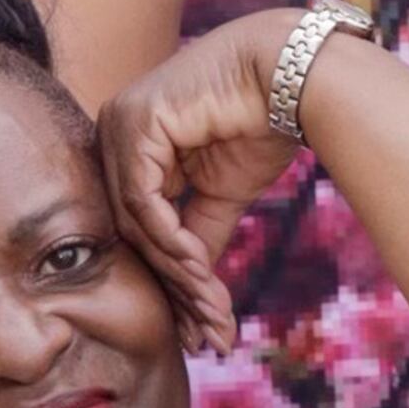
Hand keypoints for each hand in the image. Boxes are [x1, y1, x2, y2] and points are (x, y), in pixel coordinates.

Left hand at [99, 9, 319, 346]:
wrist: (291, 76)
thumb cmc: (261, 122)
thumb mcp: (221, 193)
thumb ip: (196, 234)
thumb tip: (190, 286)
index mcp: (133, 147)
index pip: (141, 225)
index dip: (172, 279)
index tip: (201, 324)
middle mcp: (117, 134)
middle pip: (135, 229)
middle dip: (176, 286)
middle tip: (207, 331)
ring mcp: (120, 126)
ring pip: (137, 222)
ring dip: (178, 271)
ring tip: (210, 307)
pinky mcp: (134, 124)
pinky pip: (143, 200)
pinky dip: (170, 240)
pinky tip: (198, 268)